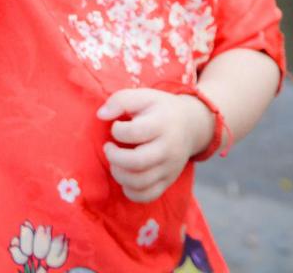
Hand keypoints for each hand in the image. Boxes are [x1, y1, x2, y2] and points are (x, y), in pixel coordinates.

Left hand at [97, 88, 213, 203]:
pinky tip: (126, 176)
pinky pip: (148, 196)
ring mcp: (170, 168)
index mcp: (162, 124)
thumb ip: (120, 100)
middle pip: (137, 162)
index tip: (116, 127)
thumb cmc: (160, 109)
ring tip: (116, 162)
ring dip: (119, 174)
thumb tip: (101, 115)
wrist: (191, 125)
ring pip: (140, 182)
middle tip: (109, 148)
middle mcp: (168, 148)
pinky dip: (131, 191)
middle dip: (114, 157)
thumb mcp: (143, 96)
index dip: (117, 130)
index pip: (135, 132)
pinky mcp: (168, 181)